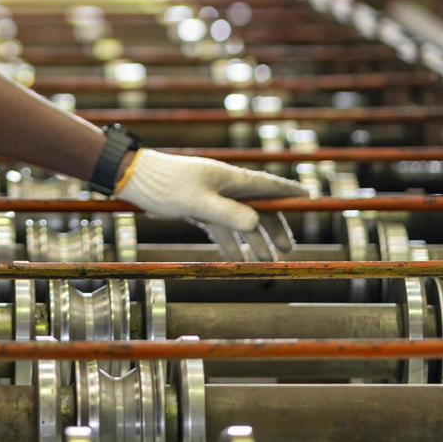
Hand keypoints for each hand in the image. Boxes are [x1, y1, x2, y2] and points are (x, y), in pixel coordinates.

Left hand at [113, 149, 309, 260]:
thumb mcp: (198, 202)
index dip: (287, 192)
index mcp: (230, 178)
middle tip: (287, 251)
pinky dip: (230, 243)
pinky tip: (237, 259)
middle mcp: (224, 186)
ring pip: (240, 220)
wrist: (135, 180)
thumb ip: (228, 214)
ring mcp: (211, 197)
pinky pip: (220, 227)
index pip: (267, 185)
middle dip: (274, 228)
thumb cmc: (166, 186)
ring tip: (265, 263)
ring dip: (253, 241)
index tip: (308, 197)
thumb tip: (256, 225)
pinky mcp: (197, 208)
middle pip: (257, 207)